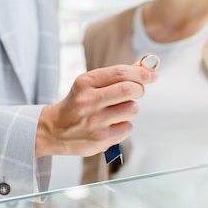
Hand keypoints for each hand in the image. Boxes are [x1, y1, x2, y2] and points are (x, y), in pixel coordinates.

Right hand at [35, 63, 157, 157]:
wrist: (54, 129)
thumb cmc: (77, 103)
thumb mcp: (90, 84)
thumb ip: (116, 75)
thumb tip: (144, 67)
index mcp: (85, 82)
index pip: (121, 72)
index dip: (142, 73)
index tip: (152, 75)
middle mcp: (88, 100)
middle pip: (129, 89)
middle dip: (140, 89)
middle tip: (137, 91)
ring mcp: (94, 121)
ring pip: (132, 109)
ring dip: (131, 108)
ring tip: (118, 110)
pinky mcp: (100, 139)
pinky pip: (128, 128)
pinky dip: (125, 125)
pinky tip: (112, 124)